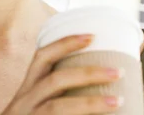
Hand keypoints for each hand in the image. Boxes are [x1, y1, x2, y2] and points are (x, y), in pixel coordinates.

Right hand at [1, 34, 124, 114]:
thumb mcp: (34, 105)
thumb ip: (57, 93)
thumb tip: (100, 79)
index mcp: (27, 90)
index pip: (42, 58)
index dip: (66, 44)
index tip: (92, 36)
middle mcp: (24, 103)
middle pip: (56, 80)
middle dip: (89, 73)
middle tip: (118, 71)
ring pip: (58, 107)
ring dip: (91, 102)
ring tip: (118, 101)